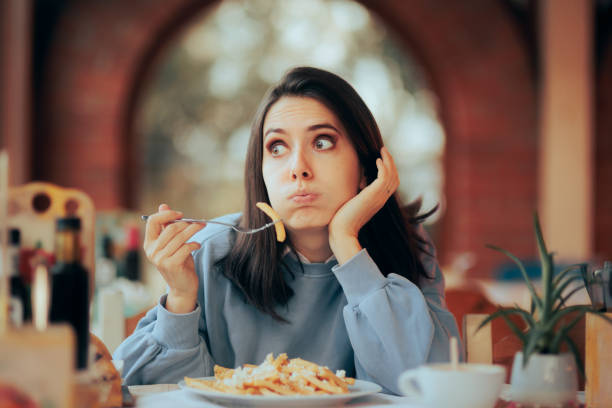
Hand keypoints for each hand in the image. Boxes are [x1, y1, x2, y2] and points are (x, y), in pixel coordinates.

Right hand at [143, 203, 204, 312]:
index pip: (152, 221)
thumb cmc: (179, 262)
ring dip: (194, 230)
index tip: (180, 214)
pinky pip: (185, 247)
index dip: (167, 214)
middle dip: (187, 223)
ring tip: (202, 227)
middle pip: (170, 228)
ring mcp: (160, 259)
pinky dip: (194, 244)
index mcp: (149, 243)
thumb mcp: (172, 243)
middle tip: (199, 222)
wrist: (182, 287)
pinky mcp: (171, 264)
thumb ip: (167, 226)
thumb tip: (163, 206)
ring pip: (180, 237)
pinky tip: (197, 245)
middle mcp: (152, 251)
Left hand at [329, 147, 398, 263]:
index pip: (390, 184)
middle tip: (384, 151)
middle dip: (391, 164)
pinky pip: (384, 177)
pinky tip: (377, 160)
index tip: (382, 160)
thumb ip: (357, 195)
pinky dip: (383, 167)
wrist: (342, 231)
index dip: (389, 171)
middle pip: (394, 178)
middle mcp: (381, 199)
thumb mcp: (352, 204)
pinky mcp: (373, 195)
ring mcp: (379, 198)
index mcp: (377, 202)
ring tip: (383, 151)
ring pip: (391, 176)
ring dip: (388, 161)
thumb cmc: (342, 220)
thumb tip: (355, 185)